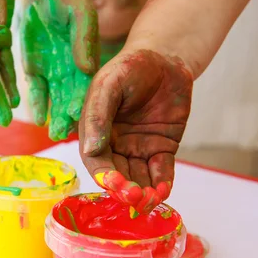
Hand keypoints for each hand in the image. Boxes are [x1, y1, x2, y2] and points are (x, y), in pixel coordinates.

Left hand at [20, 0, 98, 140]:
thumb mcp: (79, 12)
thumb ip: (83, 37)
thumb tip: (87, 68)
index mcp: (86, 57)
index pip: (87, 83)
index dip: (83, 99)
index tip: (79, 115)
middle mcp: (71, 70)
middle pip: (72, 97)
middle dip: (69, 116)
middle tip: (65, 133)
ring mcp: (53, 72)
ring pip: (55, 99)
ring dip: (55, 115)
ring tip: (54, 133)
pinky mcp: (35, 70)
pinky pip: (36, 90)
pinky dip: (38, 103)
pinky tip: (39, 119)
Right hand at [79, 48, 193, 213]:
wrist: (165, 57)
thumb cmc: (131, 66)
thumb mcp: (110, 83)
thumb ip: (98, 114)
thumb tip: (91, 149)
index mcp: (95, 131)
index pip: (96, 160)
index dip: (104, 175)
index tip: (115, 183)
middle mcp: (114, 144)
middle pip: (117, 174)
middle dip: (124, 189)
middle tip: (135, 197)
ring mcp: (138, 148)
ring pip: (138, 178)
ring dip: (143, 193)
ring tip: (150, 200)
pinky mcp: (161, 148)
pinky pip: (161, 171)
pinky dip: (162, 184)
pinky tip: (163, 191)